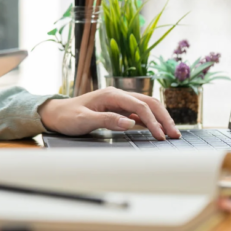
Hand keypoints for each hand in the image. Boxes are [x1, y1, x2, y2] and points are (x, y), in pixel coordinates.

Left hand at [38, 87, 180, 139]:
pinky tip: (157, 129)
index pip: (139, 106)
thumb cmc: (67, 117)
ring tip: (171, 133)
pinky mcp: (118, 108)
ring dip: (160, 118)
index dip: (153, 121)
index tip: (160, 136)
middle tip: (175, 135)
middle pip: (148, 103)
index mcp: (111, 94)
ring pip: (146, 106)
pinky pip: (139, 112)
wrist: (55, 114)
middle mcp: (118, 94)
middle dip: (163, 118)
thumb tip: (130, 123)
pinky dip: (151, 120)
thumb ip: (107, 120)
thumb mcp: (83, 120)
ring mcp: (119, 101)